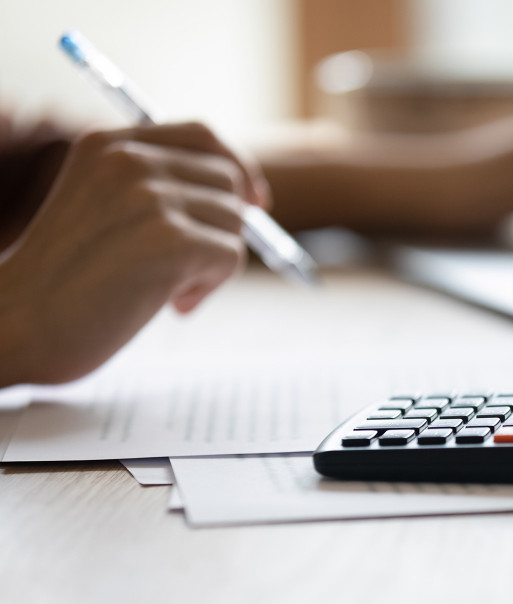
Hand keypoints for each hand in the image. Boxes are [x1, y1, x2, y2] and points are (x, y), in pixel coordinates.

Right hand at [0, 122, 267, 385]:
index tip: (255, 201)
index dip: (237, 167)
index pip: (202, 135)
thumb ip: (156, 191)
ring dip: (211, 264)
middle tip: (184, 272)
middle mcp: (128, 160)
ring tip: (165, 290)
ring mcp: (149, 197)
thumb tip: (247, 197)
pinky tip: (172, 305)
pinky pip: (230, 256)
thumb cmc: (63, 283)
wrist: (18, 326)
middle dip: (221, 229)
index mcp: (107, 145)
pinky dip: (209, 287)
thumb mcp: (102, 210)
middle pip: (228, 181)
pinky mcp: (169, 240)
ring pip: (234, 221)